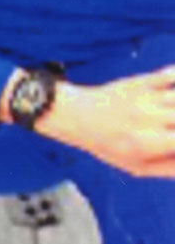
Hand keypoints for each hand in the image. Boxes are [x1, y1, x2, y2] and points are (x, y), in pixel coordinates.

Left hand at [37, 65, 174, 176]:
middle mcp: (149, 120)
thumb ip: (170, 168)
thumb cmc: (109, 145)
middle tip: (174, 128)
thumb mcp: (136, 166)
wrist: (77, 116)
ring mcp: (146, 98)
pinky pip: (170, 75)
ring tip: (172, 115)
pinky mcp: (142, 82)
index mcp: (147, 144)